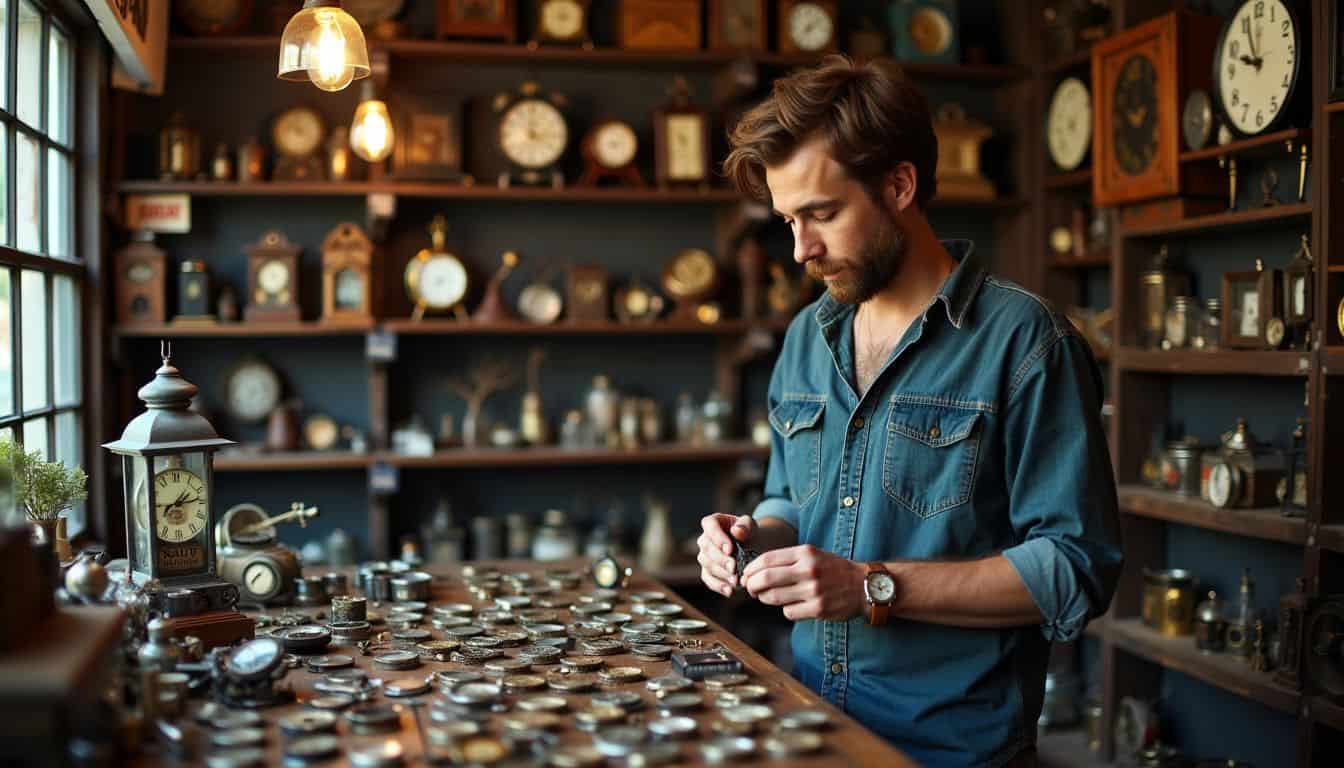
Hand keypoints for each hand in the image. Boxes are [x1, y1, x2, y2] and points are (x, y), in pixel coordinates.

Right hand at [697, 513, 754, 596]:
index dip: (717, 538)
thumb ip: (746, 525)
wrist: (754, 547)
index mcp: (713, 523)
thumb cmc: (750, 533)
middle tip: (734, 568)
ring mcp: (705, 556)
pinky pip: (708, 579)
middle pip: (707, 548)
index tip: (730, 549)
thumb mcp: (752, 526)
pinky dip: (718, 586)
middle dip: (720, 559)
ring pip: (707, 565)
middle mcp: (705, 539)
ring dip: (721, 574)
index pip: (709, 526)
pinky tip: (729, 591)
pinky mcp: (707, 571)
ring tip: (736, 581)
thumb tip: (737, 531)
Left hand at [741, 545, 867, 621]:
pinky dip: (786, 610)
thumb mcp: (813, 554)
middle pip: (766, 579)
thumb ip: (788, 560)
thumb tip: (757, 571)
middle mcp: (809, 570)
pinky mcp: (818, 609)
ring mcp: (814, 591)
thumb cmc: (833, 569)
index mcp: (806, 553)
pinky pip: (789, 612)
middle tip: (749, 589)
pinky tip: (793, 605)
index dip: (751, 569)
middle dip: (752, 586)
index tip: (746, 575)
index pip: (767, 559)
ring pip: (774, 597)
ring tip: (766, 597)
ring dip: (765, 599)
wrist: (864, 585)